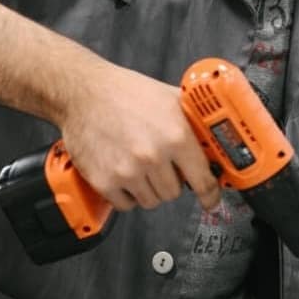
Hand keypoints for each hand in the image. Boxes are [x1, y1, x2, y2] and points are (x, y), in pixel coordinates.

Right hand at [59, 63, 219, 211]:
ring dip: (149, 188)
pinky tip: (124, 173)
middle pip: (174, 192)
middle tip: (161, 164)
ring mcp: (128, 171)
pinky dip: (127, 194)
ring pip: (151, 200)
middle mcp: (153, 156)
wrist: (84, 92)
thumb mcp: (170, 98)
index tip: (211, 201)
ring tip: (140, 164)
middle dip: (171, 180)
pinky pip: (126, 205)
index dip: (210, 194)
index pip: (202, 179)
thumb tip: (214, 141)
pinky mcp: (104, 181)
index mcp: (176, 135)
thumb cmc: (127, 93)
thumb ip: (194, 121)